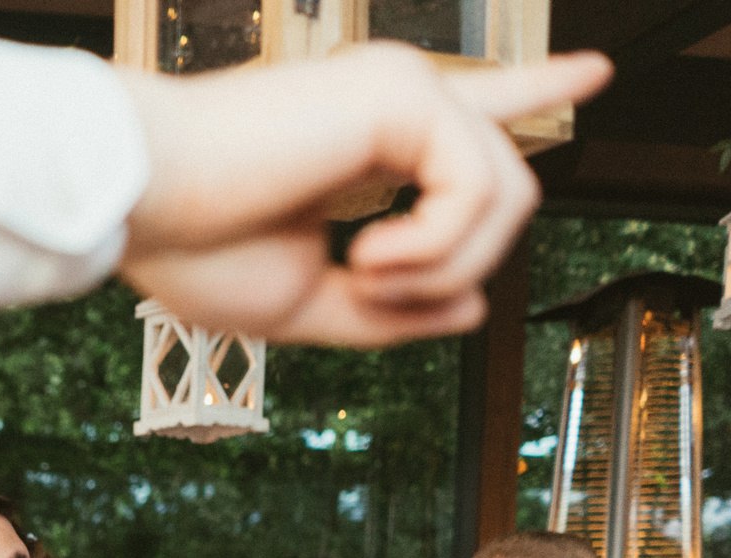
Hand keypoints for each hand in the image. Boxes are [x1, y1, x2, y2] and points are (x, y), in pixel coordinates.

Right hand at [118, 48, 611, 346]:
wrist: (137, 205)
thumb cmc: (189, 245)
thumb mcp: (300, 304)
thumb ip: (389, 311)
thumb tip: (474, 308)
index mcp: (362, 142)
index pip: (468, 114)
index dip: (535, 92)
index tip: (593, 73)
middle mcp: (389, 104)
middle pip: (501, 191)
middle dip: (454, 268)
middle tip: (365, 289)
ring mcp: (400, 90)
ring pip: (506, 195)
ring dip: (444, 266)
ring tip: (362, 275)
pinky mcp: (402, 93)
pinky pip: (480, 189)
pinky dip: (437, 246)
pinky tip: (365, 255)